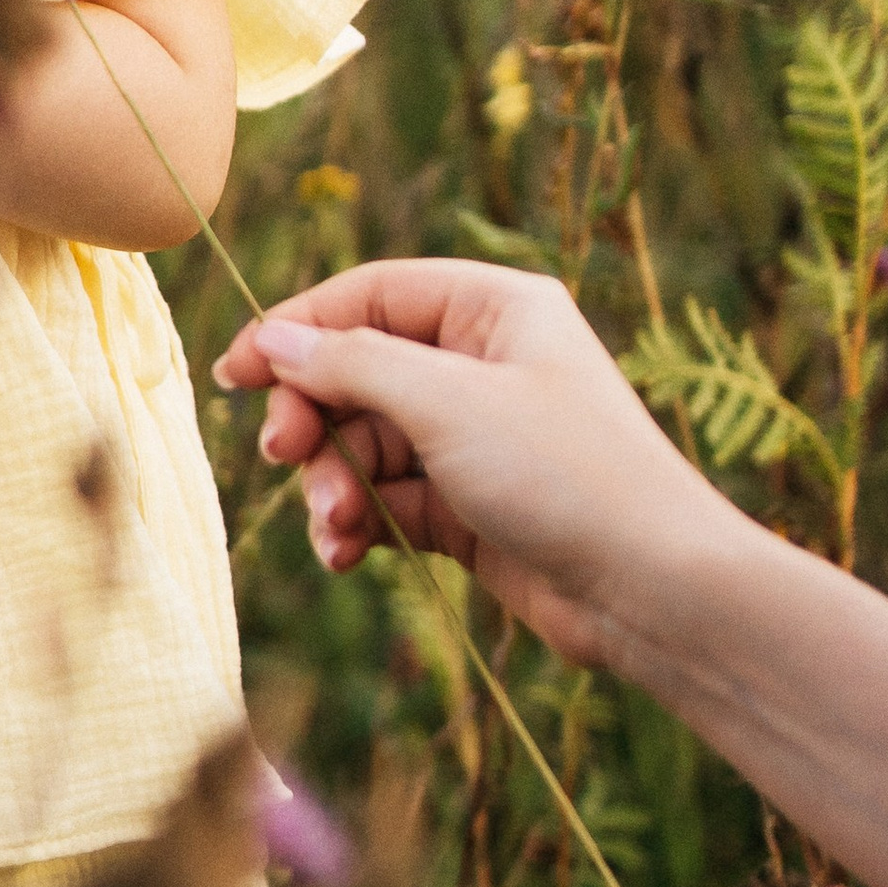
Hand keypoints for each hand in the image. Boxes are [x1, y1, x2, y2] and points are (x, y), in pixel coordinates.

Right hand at [210, 259, 701, 661]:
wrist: (652, 589)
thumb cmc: (566, 474)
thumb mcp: (446, 403)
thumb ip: (349, 365)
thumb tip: (271, 339)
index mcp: (495, 309)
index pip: (371, 296)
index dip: (297, 329)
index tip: (235, 374)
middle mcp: (485, 365)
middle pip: (358, 373)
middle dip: (315, 419)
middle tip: (283, 455)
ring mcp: (477, 438)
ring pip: (366, 444)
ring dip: (334, 485)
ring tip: (336, 527)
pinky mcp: (471, 506)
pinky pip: (389, 499)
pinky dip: (360, 523)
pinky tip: (347, 554)